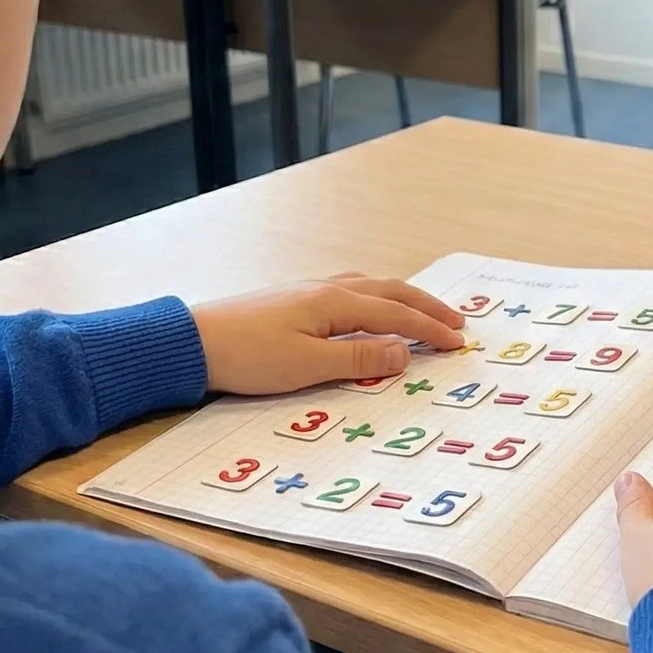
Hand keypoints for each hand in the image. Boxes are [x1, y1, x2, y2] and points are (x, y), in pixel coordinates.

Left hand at [193, 275, 464, 394]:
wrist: (194, 341)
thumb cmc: (248, 357)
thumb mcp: (307, 366)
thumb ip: (358, 360)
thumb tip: (403, 352)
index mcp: (336, 303)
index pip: (397, 314)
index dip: (430, 328)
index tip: (458, 342)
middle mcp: (328, 289)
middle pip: (390, 291)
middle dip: (426, 306)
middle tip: (456, 322)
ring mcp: (310, 290)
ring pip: (371, 286)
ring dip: (403, 298)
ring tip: (423, 310)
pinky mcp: (295, 299)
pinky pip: (352, 289)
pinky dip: (376, 296)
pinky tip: (369, 305)